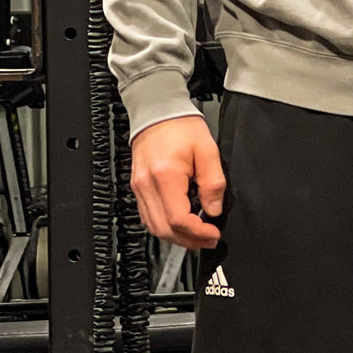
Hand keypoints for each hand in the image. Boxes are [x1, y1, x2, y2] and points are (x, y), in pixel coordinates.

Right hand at [130, 115, 224, 248]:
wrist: (159, 112)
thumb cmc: (182, 126)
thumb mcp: (208, 150)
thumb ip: (213, 182)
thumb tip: (214, 209)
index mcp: (166, 176)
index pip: (178, 219)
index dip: (198, 232)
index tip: (213, 233)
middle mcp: (147, 186)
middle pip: (164, 230)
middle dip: (188, 241)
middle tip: (208, 240)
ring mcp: (139, 188)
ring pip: (154, 227)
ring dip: (176, 237)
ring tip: (198, 235)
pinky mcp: (138, 188)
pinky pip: (148, 216)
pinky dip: (165, 225)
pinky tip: (181, 223)